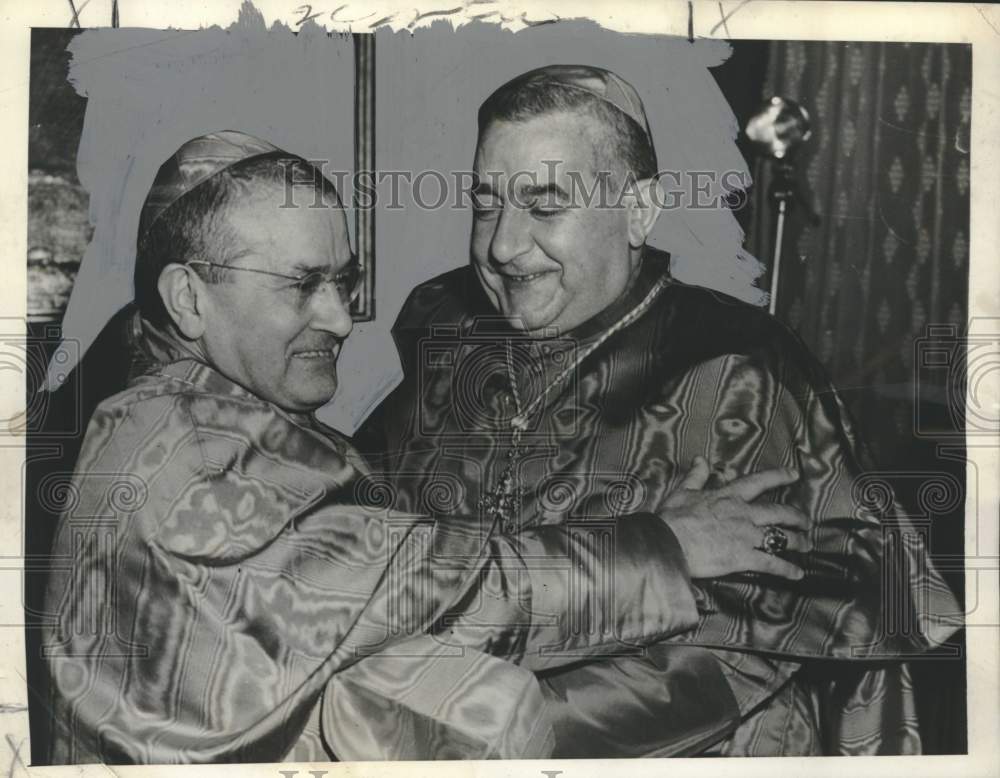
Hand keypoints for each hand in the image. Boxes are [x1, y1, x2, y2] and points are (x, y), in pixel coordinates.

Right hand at [659, 456, 811, 579]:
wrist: (667, 543)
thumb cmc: (672, 519)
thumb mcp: (683, 491)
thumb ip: (696, 475)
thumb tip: (700, 460)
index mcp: (728, 496)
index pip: (759, 482)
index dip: (779, 477)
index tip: (794, 475)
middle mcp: (743, 514)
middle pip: (779, 512)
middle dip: (796, 517)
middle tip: (806, 521)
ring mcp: (745, 536)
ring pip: (780, 537)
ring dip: (797, 542)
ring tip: (806, 546)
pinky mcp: (744, 557)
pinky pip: (772, 563)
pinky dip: (787, 569)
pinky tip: (796, 573)